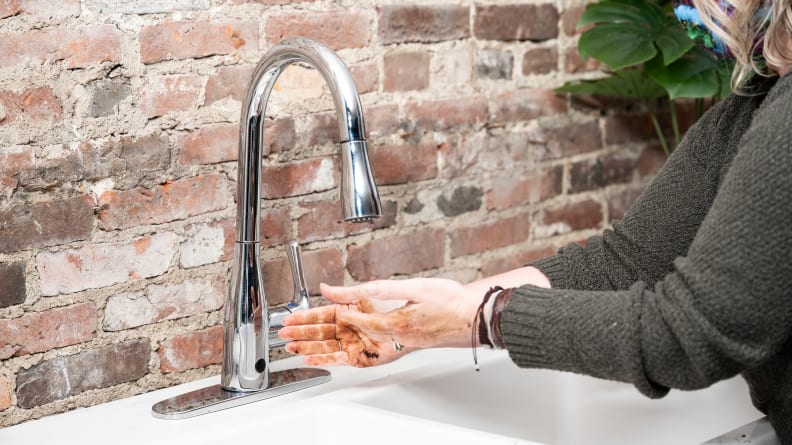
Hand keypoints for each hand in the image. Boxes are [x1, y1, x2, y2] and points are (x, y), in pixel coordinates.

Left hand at [278, 278, 481, 367]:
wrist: (472, 319)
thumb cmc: (448, 302)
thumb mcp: (412, 287)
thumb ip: (375, 289)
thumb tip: (345, 288)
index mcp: (392, 324)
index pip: (349, 319)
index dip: (326, 312)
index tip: (308, 308)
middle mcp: (389, 340)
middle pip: (341, 338)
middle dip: (311, 335)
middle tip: (287, 332)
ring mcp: (391, 347)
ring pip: (347, 349)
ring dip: (320, 348)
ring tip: (295, 347)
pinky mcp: (395, 348)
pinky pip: (362, 355)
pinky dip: (341, 355)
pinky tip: (326, 356)